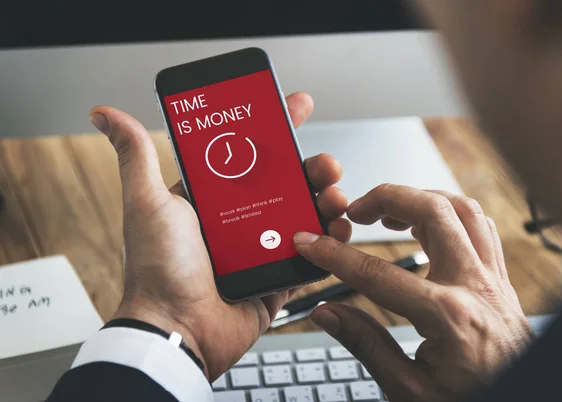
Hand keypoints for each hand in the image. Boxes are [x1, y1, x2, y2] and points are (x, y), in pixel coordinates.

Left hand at [89, 92, 351, 379]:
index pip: (249, 154)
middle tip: (325, 164)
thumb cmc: (158, 269)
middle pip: (285, 183)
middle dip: (311, 167)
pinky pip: (309, 254)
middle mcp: (237, 221)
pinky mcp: (275, 278)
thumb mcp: (147, 202)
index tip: (295, 106)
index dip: (275, 129)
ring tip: (334, 196)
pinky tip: (337, 229)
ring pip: (303, 214)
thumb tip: (106, 114)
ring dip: (324, 200)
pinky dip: (328, 241)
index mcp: (212, 199)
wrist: (176, 330)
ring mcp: (259, 249)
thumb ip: (137, 156)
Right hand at [294, 185, 533, 401]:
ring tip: (389, 212)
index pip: (377, 273)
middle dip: (386, 198)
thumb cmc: (471, 401)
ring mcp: (493, 279)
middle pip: (432, 212)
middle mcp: (474, 286)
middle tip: (357, 210)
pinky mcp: (500, 279)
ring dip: (421, 198)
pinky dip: (450, 213)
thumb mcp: (409, 389)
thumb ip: (366, 345)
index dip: (334, 255)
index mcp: (448, 317)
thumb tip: (327, 313)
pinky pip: (480, 226)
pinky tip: (427, 224)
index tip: (311, 243)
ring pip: (462, 208)